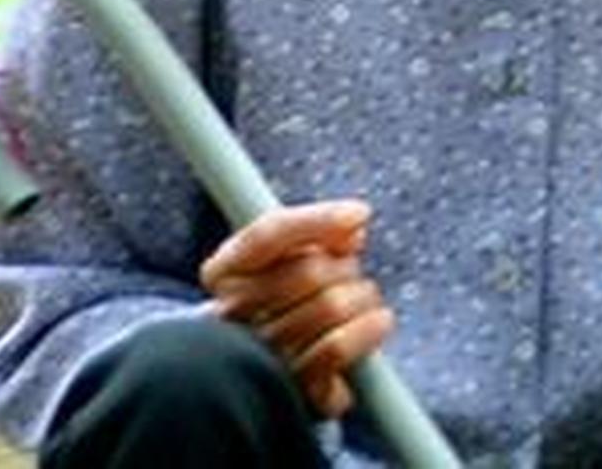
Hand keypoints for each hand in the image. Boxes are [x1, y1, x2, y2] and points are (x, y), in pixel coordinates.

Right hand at [199, 199, 392, 417]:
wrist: (282, 373)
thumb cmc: (293, 302)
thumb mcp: (295, 256)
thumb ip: (317, 231)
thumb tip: (354, 222)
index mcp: (224, 273)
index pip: (268, 235)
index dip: (318, 221)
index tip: (360, 213)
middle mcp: (230, 316)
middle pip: (309, 271)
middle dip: (346, 268)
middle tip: (351, 277)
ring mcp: (259, 357)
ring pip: (331, 306)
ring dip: (363, 297)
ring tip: (361, 301)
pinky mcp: (291, 388)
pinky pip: (337, 348)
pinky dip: (369, 328)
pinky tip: (377, 320)